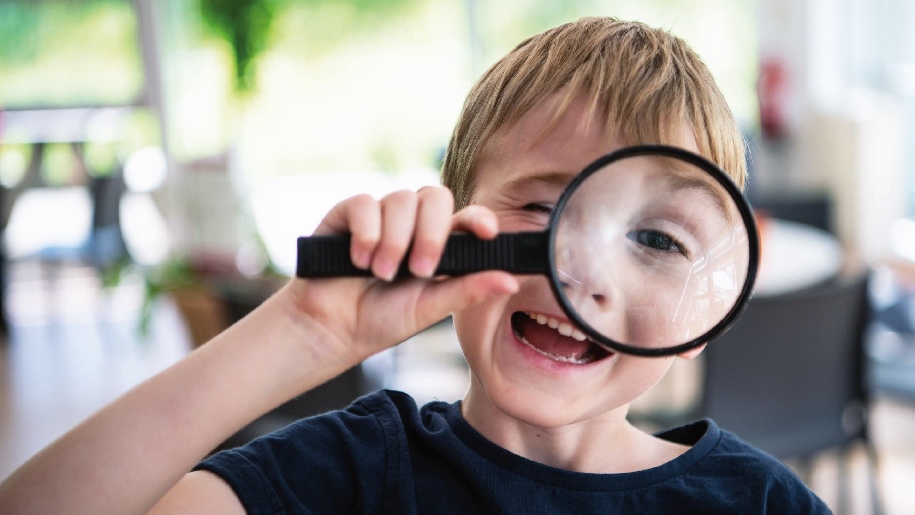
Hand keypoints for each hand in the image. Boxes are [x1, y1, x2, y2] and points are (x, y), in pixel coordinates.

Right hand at [287, 186, 518, 363]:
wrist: (330, 329)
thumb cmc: (380, 320)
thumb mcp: (429, 309)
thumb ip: (468, 290)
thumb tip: (512, 280)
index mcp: (439, 244)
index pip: (466, 217)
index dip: (479, 218)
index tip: (487, 233)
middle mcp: (412, 223)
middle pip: (435, 197)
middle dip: (431, 233)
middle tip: (420, 270)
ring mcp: (381, 215)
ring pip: (401, 199)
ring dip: (395, 241)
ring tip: (381, 274)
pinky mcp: (348, 213)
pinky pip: (364, 203)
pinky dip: (366, 232)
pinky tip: (359, 260)